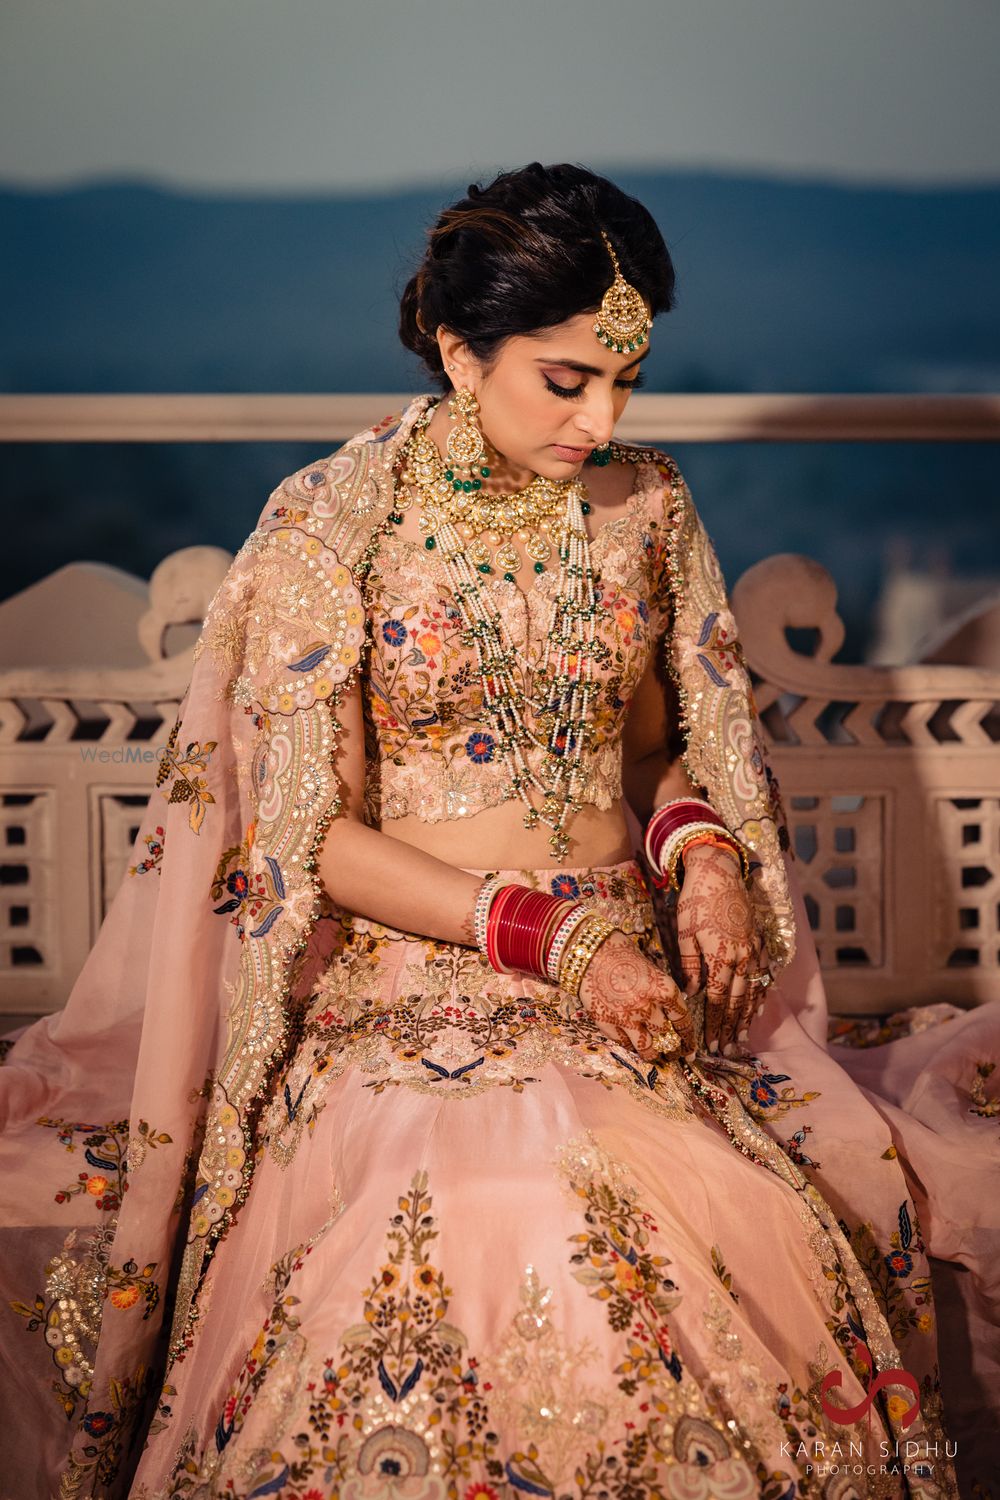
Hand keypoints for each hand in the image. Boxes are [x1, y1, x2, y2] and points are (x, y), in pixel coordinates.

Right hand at [577, 930, 696, 1061]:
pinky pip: (624, 1044)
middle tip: (668, 1046)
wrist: (587, 951)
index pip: (682, 1020)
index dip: (687, 1037)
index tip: (689, 1048)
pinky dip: (630, 1044)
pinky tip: (632, 1043)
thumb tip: (670, 1006)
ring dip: (651, 1052)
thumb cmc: (620, 952)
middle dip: (667, 1040)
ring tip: (653, 1054)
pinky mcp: (607, 1024)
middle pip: (665, 1034)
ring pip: (646, 1048)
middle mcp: (648, 1007)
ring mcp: (627, 1019)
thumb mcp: (648, 967)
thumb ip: (659, 989)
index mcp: (663, 990)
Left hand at [676, 842, 767, 1056]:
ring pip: (753, 990)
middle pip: (738, 1001)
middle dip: (732, 1028)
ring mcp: (754, 949)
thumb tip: (692, 993)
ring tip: (742, 1037)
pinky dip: (761, 993)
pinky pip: (763, 974)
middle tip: (728, 1050)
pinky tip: (758, 1007)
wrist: (718, 870)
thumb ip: (690, 965)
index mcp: (721, 955)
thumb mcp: (684, 932)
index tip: (711, 1044)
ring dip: (747, 1017)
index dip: (715, 1024)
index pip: (718, 999)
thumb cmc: (695, 900)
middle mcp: (742, 956)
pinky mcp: (759, 940)